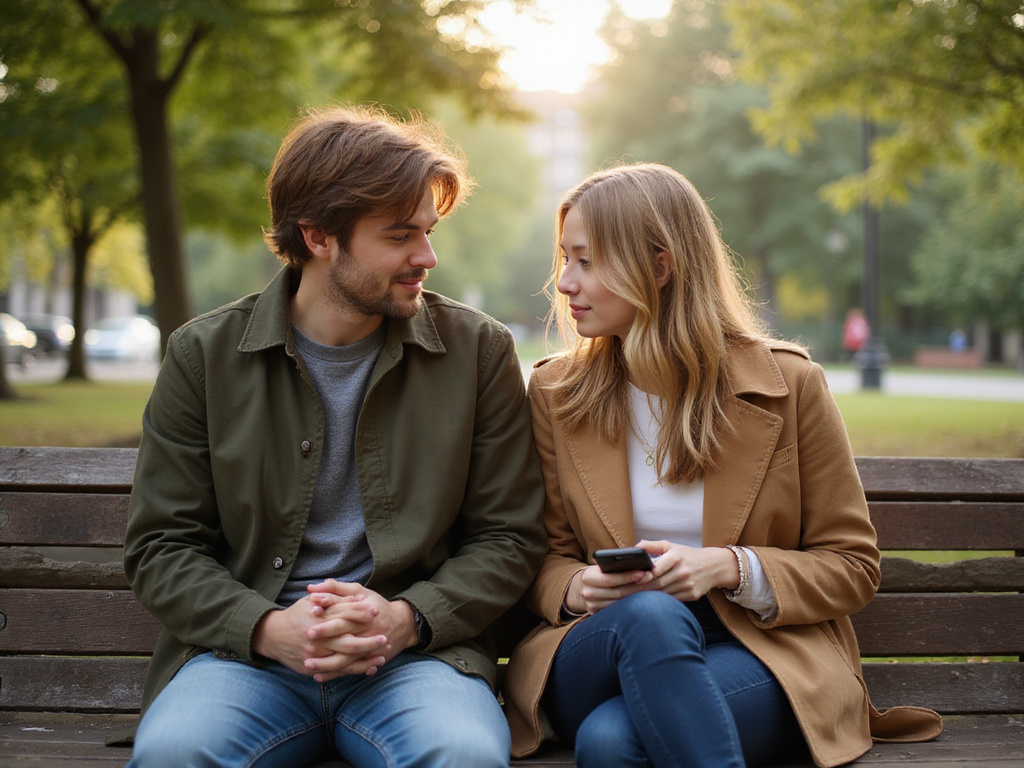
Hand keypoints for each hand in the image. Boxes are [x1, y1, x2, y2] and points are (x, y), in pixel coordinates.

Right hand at [252, 594, 387, 677]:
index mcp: (317, 618)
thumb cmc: (296, 615)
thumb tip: (353, 597)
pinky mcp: (312, 667)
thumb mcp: (310, 601)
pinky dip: (353, 671)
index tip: (376, 611)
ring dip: (365, 659)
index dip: (361, 612)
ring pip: (344, 659)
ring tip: (381, 657)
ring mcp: (315, 655)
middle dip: (368, 641)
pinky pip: (336, 671)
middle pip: (348, 641)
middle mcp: (317, 638)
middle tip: (384, 638)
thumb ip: (331, 597)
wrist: (272, 636)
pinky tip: (368, 669)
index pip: (344, 614)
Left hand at [302, 580, 419, 681]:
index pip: (345, 609)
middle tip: (308, 636)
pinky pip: (349, 670)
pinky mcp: (368, 660)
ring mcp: (369, 648)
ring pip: (346, 657)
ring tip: (307, 663)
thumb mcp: (359, 592)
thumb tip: (311, 587)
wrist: (402, 625)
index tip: (310, 611)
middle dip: (326, 634)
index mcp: (365, 611)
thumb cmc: (375, 606)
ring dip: (327, 662)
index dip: (328, 609)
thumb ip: (335, 588)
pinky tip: (318, 676)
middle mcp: (368, 630)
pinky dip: (334, 674)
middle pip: (345, 632)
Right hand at [565, 561, 653, 614]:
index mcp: (587, 577)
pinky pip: (619, 611)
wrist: (583, 588)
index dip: (627, 576)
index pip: (609, 578)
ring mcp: (592, 606)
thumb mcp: (601, 567)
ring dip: (638, 597)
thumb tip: (639, 567)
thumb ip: (614, 566)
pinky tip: (644, 600)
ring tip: (653, 590)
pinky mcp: (598, 615)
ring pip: (620, 603)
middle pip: (617, 592)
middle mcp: (587, 593)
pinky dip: (632, 605)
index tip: (643, 572)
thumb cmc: (598, 573)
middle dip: (637, 586)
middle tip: (653, 581)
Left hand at [636, 540, 738, 601]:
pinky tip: (646, 604)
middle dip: (639, 589)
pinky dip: (658, 602)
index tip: (632, 578)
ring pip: (663, 594)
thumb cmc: (687, 555)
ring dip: (646, 598)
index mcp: (676, 557)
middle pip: (657, 584)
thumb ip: (653, 545)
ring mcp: (688, 585)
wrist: (714, 566)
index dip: (644, 575)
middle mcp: (683, 572)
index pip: (657, 568)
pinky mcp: (691, 596)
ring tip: (629, 600)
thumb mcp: (672, 545)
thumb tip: (636, 547)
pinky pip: (671, 600)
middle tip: (621, 592)